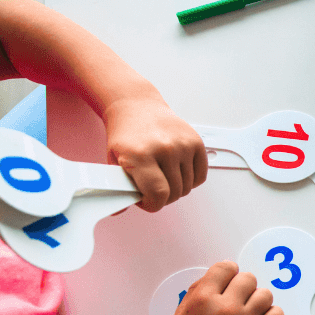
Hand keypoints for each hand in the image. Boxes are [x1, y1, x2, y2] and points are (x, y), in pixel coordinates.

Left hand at [104, 97, 206, 211]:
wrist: (137, 106)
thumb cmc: (126, 133)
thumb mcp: (114, 160)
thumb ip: (119, 187)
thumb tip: (118, 209)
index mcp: (140, 154)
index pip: (158, 195)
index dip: (153, 204)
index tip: (148, 201)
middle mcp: (165, 148)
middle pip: (174, 193)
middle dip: (163, 197)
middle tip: (152, 188)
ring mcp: (183, 145)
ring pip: (188, 187)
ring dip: (176, 188)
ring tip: (163, 177)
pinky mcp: (196, 142)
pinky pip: (200, 176)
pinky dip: (191, 179)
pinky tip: (176, 171)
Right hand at [164, 262, 283, 314]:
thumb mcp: (181, 314)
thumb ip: (197, 291)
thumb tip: (214, 277)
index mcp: (203, 298)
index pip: (225, 268)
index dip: (228, 272)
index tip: (230, 280)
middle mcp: (225, 307)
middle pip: (248, 278)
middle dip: (243, 286)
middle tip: (238, 298)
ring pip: (265, 294)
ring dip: (258, 300)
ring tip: (250, 310)